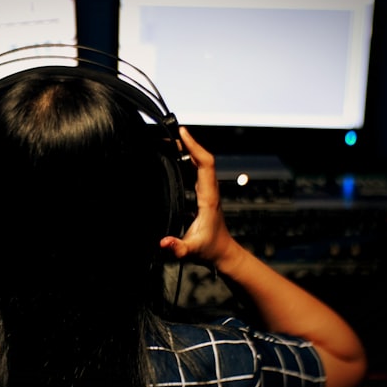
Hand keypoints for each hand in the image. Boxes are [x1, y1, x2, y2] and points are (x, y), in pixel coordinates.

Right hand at [159, 127, 233, 264]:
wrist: (223, 254)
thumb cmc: (210, 250)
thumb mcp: (191, 251)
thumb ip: (178, 248)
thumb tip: (163, 242)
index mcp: (208, 198)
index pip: (205, 164)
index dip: (194, 146)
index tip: (182, 133)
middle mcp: (209, 191)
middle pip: (201, 159)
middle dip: (186, 144)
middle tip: (166, 134)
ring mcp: (206, 192)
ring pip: (198, 164)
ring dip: (185, 151)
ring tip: (166, 142)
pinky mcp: (202, 195)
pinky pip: (194, 172)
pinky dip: (184, 162)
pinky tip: (171, 160)